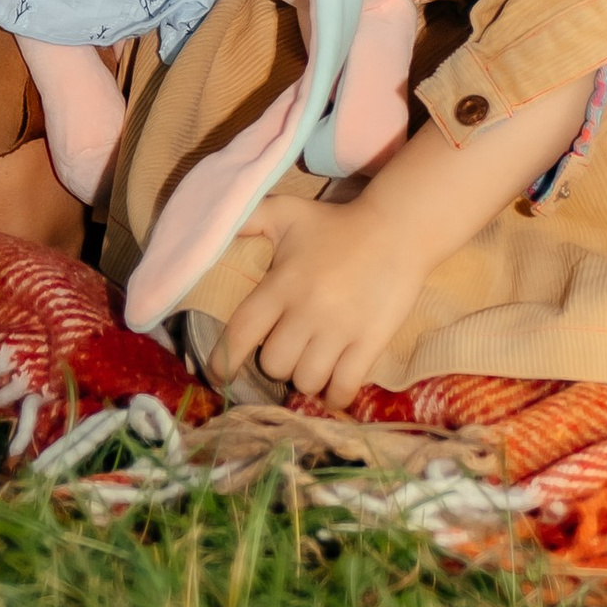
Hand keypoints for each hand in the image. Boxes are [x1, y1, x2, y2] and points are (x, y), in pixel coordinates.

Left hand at [219, 188, 435, 411]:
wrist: (396, 229)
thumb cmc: (336, 224)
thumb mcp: (286, 212)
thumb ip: (247, 220)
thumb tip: (210, 229)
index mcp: (282, 283)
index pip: (242, 331)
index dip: (224, 360)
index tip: (219, 375)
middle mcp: (307, 310)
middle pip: (275, 364)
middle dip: (277, 364)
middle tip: (289, 351)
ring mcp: (340, 329)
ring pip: (307, 381)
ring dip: (306, 379)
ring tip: (312, 364)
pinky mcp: (370, 342)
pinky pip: (343, 387)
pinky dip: (335, 395)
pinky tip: (334, 385)